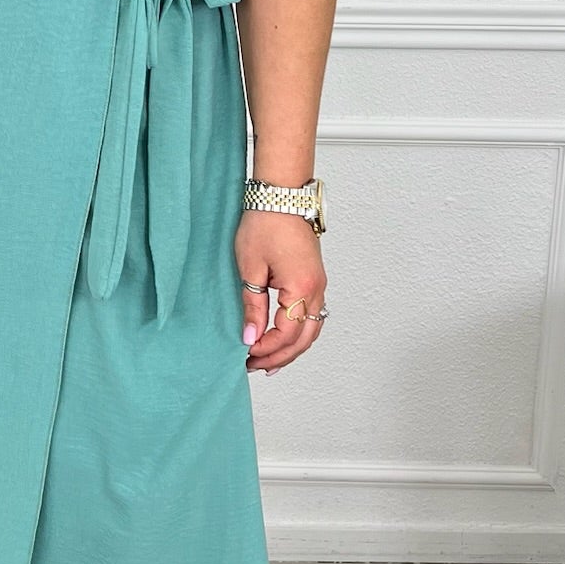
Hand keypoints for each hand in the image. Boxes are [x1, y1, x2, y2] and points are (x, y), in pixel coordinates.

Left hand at [235, 212, 326, 372]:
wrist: (281, 196)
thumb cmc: (264, 224)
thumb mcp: (250, 268)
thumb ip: (252, 307)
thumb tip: (250, 338)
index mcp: (301, 288)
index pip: (286, 334)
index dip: (265, 349)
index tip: (245, 354)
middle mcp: (317, 290)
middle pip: (303, 339)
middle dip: (280, 357)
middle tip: (255, 367)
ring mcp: (319, 285)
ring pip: (312, 330)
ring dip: (292, 349)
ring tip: (269, 362)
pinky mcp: (315, 280)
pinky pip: (313, 316)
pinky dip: (299, 334)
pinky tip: (284, 339)